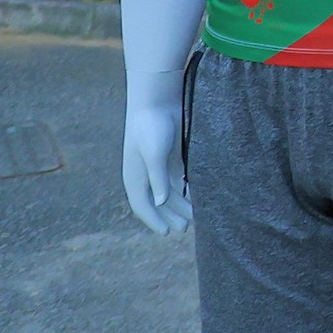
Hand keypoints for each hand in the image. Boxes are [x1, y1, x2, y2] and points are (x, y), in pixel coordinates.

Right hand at [121, 101, 188, 233]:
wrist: (157, 100)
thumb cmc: (152, 126)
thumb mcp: (155, 153)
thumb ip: (158, 178)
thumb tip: (160, 202)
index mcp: (134, 176)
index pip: (143, 205)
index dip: (154, 220)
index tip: (169, 233)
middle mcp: (144, 174)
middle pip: (157, 202)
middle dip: (170, 215)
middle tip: (186, 228)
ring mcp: (157, 165)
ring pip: (169, 192)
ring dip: (181, 204)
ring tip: (196, 216)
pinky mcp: (170, 156)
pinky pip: (177, 179)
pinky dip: (186, 189)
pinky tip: (198, 196)